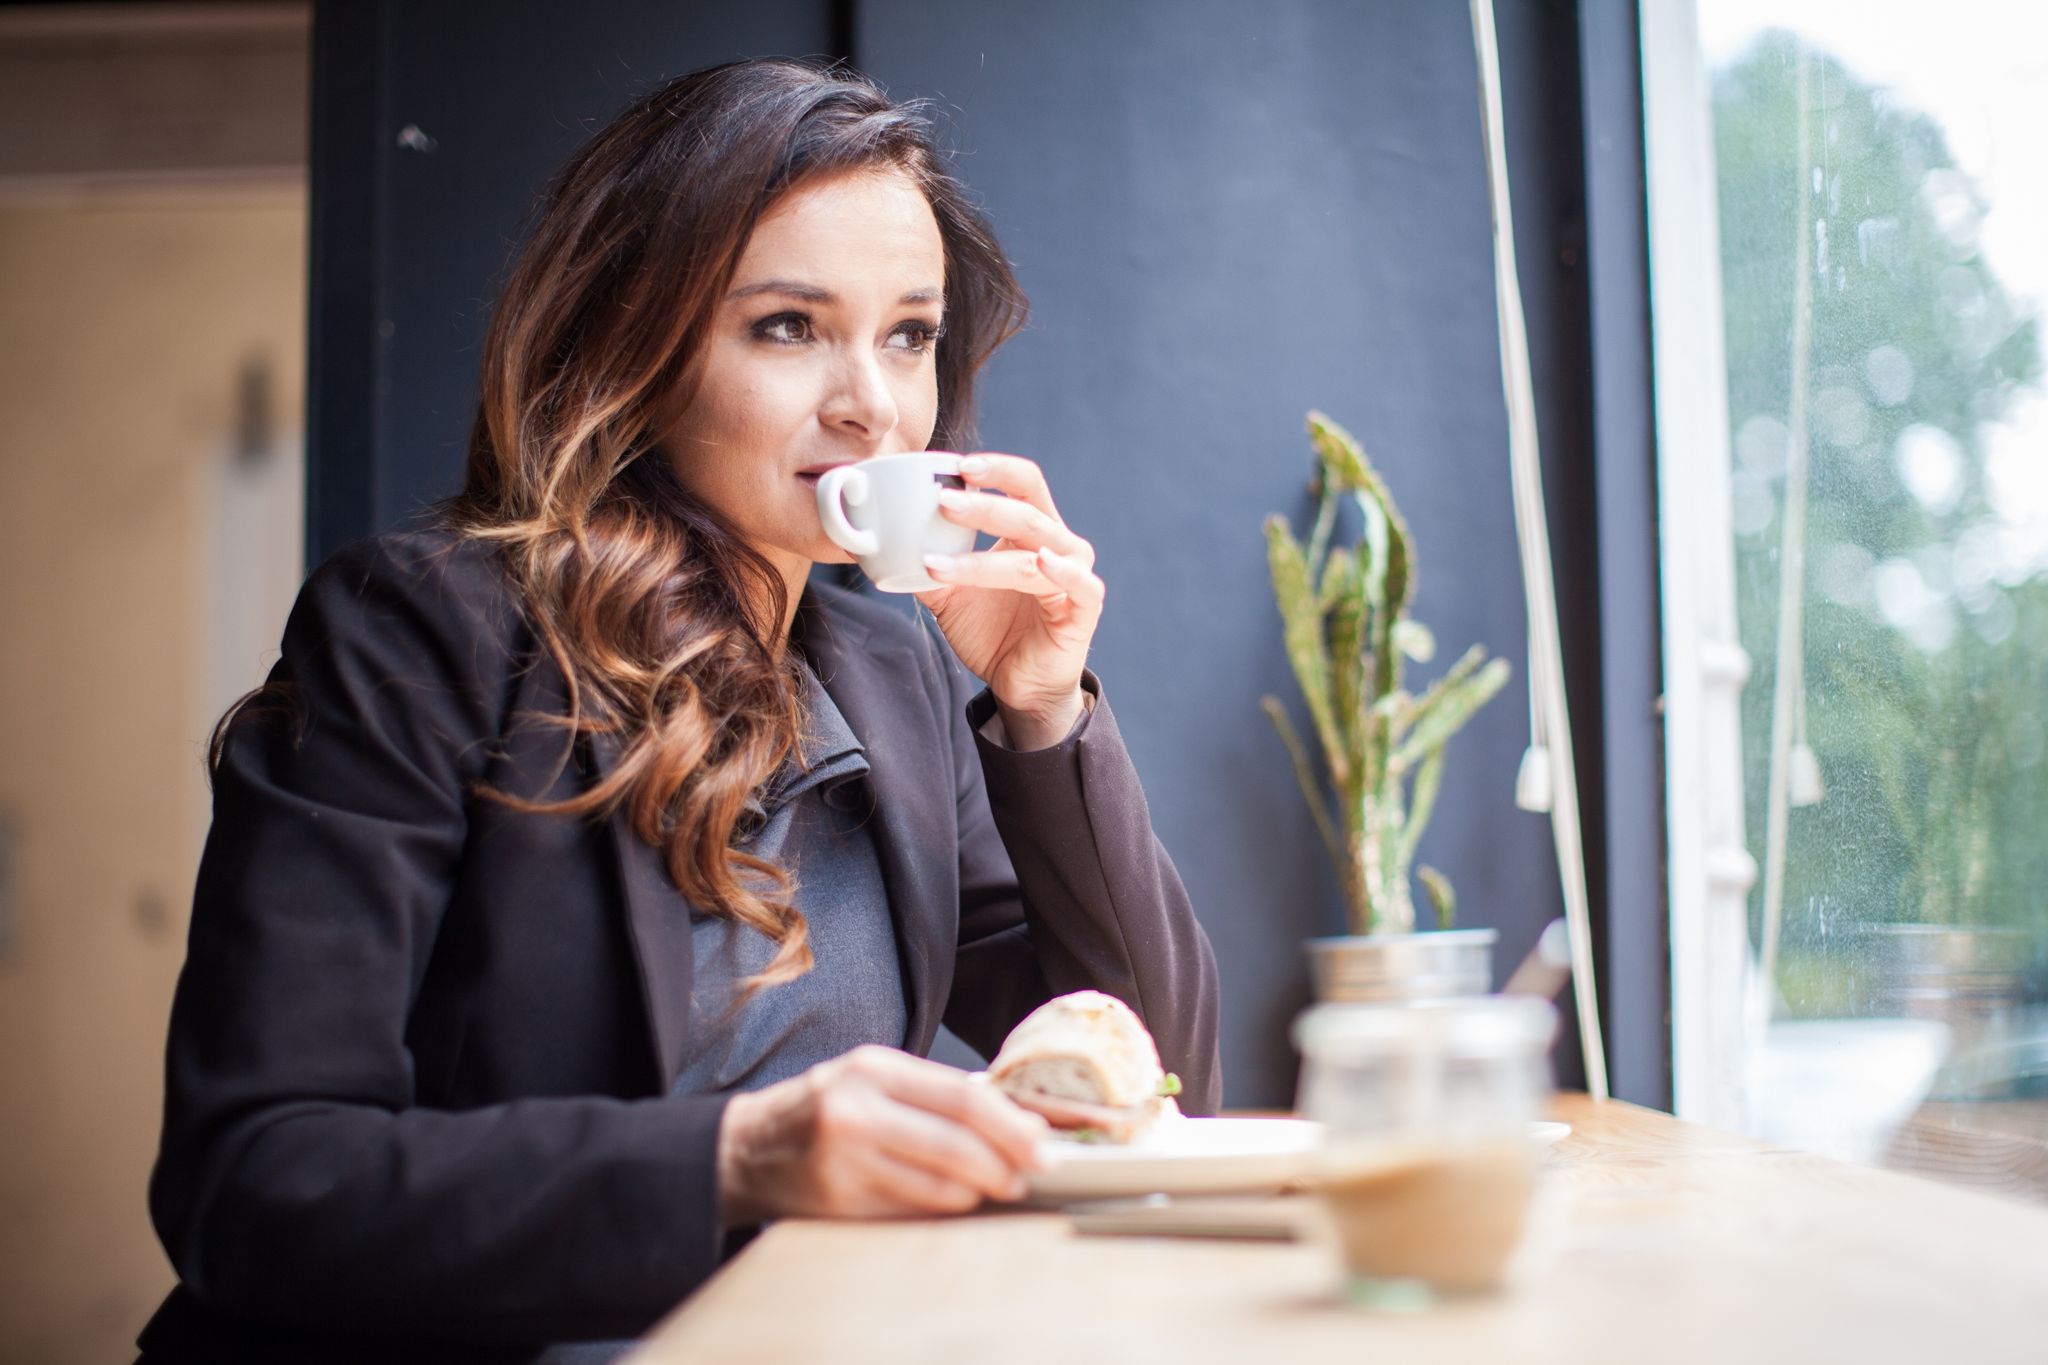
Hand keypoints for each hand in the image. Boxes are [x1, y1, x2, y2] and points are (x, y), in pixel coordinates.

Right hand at [715, 1045, 1051, 1223]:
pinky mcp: (838, 1202)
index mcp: (874, 1068)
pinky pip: (911, 1212)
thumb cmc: (824, 1109)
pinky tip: (954, 1203)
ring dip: (979, 1193)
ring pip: (939, 1186)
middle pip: (957, 1143)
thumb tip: (1016, 1118)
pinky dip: (943, 1210)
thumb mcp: (873, 1079)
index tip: (1045, 1143)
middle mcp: (857, 1109)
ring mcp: (845, 1160)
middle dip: (1007, 1163)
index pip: (962, 1095)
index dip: (1012, 1124)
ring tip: (996, 1188)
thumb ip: (934, 1093)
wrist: (744, 1148)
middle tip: (1034, 1173)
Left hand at [917, 454, 1103, 748]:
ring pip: (1036, 549)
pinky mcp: (1084, 609)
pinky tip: (1040, 562)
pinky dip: (1061, 571)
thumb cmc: (992, 631)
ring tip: (941, 562)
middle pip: (1026, 510)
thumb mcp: (950, 595)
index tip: (955, 466)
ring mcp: (1074, 574)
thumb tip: (885, 543)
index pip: (1022, 482)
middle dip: (982, 504)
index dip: (995, 468)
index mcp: (1032, 530)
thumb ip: (927, 565)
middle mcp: (1059, 544)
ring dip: (985, 556)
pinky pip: (1080, 584)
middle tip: (943, 502)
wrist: (1020, 685)